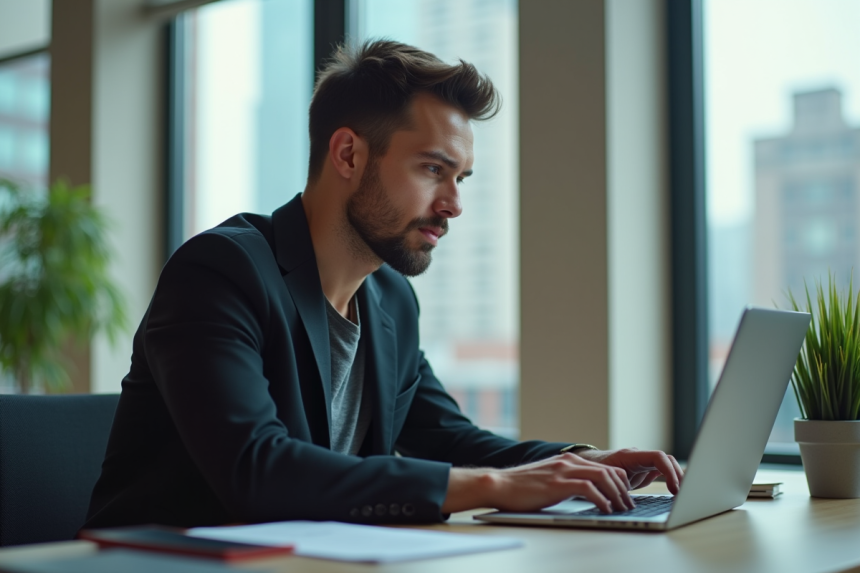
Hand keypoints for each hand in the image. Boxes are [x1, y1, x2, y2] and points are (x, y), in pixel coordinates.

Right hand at [442, 453, 635, 514]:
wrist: (499, 484)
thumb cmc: (520, 487)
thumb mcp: (549, 478)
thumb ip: (566, 480)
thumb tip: (585, 493)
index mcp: (567, 460)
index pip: (605, 466)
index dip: (620, 481)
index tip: (625, 496)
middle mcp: (568, 461)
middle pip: (608, 471)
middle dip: (623, 490)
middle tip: (628, 506)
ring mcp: (563, 471)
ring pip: (603, 477)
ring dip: (616, 495)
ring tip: (621, 509)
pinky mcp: (558, 483)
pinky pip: (589, 489)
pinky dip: (602, 500)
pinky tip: (605, 509)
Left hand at [574, 447, 683, 493]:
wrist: (592, 466)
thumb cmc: (595, 472)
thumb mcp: (604, 480)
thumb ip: (616, 485)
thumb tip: (624, 496)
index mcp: (629, 456)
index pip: (657, 457)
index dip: (669, 472)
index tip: (673, 489)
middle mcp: (639, 456)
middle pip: (667, 460)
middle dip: (678, 475)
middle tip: (684, 494)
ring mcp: (644, 462)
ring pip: (667, 464)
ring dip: (677, 478)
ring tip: (684, 494)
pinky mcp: (646, 469)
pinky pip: (663, 470)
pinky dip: (672, 479)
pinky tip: (678, 491)